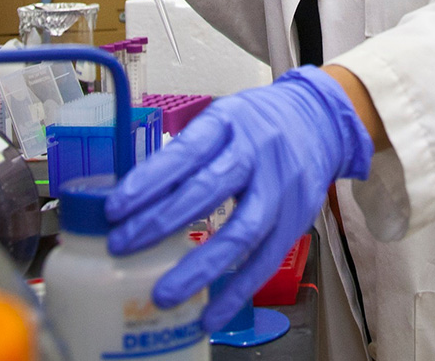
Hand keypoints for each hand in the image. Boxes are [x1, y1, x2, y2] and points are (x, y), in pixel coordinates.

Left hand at [105, 67, 374, 329]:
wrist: (320, 122)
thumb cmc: (256, 124)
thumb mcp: (221, 119)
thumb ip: (186, 153)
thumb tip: (135, 196)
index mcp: (229, 123)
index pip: (185, 152)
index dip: (149, 180)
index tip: (115, 208)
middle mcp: (257, 153)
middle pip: (208, 190)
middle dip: (161, 221)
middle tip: (122, 246)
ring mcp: (280, 189)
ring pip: (241, 232)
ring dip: (200, 267)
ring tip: (163, 294)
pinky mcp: (296, 220)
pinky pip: (265, 261)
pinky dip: (237, 291)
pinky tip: (209, 315)